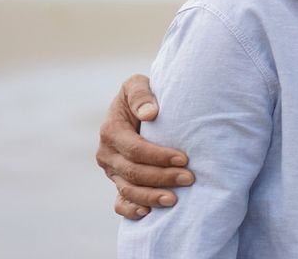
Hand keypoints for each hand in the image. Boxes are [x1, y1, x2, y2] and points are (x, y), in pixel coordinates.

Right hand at [96, 74, 194, 218]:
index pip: (135, 149)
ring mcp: (111, 171)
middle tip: (189, 178)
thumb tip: (150, 113)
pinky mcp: (117, 182)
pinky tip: (148, 213)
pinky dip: (132, 210)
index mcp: (111, 130)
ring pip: (128, 190)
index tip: (184, 158)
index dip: (159, 156)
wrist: (138, 108)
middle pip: (134, 172)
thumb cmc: (143, 95)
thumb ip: (141, 95)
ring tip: (175, 200)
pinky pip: (120, 203)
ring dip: (152, 197)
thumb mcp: (138, 84)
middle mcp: (107, 153)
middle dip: (162, 177)